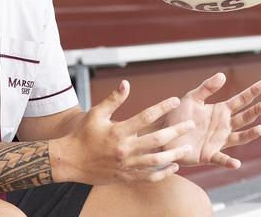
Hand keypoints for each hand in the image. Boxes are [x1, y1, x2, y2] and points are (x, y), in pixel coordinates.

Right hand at [52, 80, 194, 184]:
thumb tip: (126, 83)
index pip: (146, 116)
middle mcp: (124, 149)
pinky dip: (163, 173)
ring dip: (174, 154)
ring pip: (156, 161)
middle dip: (176, 131)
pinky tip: (174, 167)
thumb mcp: (96, 113)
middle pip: (157, 139)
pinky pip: (149, 177)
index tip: (175, 100)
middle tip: (190, 124)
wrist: (70, 161)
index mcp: (118, 131)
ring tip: (187, 147)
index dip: (162, 107)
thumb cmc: (82, 134)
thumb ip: (113, 99)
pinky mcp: (126, 177)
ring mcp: (126, 165)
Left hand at [161, 72, 260, 168]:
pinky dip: (229, 162)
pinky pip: (221, 159)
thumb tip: (223, 75)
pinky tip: (236, 163)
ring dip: (250, 134)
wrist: (164, 134)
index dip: (252, 92)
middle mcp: (223, 126)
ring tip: (260, 129)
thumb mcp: (191, 98)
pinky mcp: (209, 154)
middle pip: (244, 118)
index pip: (240, 100)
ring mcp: (218, 141)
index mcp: (220, 111)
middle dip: (255, 111)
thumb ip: (206, 88)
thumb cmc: (178, 116)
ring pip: (239, 137)